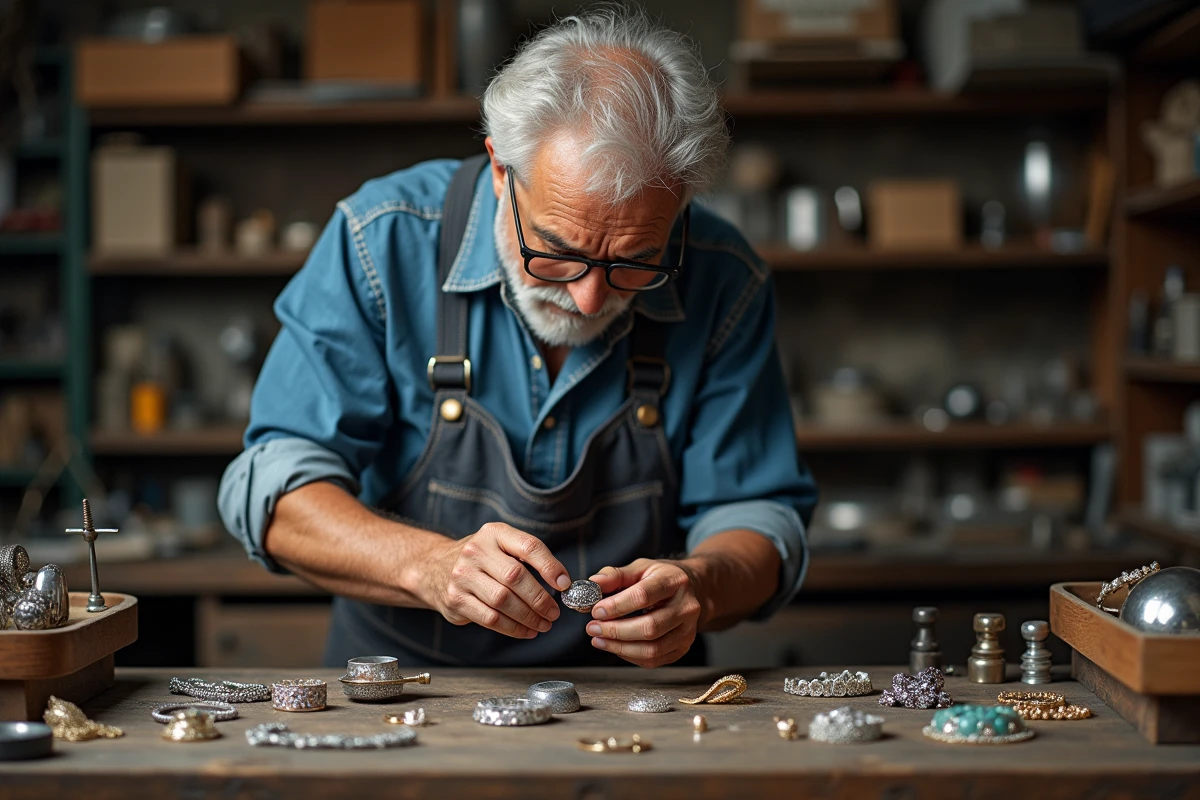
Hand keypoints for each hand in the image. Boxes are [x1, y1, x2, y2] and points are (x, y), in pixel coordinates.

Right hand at [425, 523, 570, 638]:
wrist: (432, 568)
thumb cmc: (480, 560)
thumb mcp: (499, 545)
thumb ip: (527, 557)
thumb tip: (562, 583)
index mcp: (494, 533)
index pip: (528, 546)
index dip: (549, 566)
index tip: (564, 584)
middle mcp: (476, 551)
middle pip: (515, 577)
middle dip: (540, 599)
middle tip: (554, 613)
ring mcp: (463, 576)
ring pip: (503, 601)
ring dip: (528, 617)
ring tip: (543, 624)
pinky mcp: (456, 599)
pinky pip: (490, 618)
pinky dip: (513, 628)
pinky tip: (525, 631)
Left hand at [585, 558, 703, 667]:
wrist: (692, 589)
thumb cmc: (662, 578)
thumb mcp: (640, 568)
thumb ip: (615, 575)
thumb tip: (593, 583)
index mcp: (675, 582)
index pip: (643, 596)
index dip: (617, 606)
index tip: (596, 610)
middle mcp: (686, 607)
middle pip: (649, 627)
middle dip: (615, 630)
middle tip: (592, 627)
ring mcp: (688, 630)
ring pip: (652, 649)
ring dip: (620, 647)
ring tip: (599, 639)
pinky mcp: (683, 647)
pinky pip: (654, 660)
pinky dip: (630, 656)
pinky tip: (615, 646)